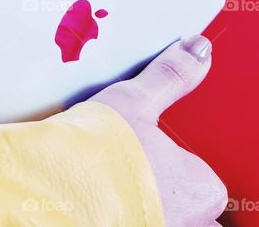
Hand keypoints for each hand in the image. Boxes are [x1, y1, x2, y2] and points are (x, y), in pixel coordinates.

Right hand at [90, 36, 226, 226]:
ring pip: (165, 220)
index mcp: (201, 189)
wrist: (54, 185)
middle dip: (168, 195)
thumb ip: (170, 77)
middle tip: (135, 174)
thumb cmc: (99, 148)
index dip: (177, 163)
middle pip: (191, 211)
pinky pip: (132, 224)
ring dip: (148, 208)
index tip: (152, 151)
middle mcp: (188, 221)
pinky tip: (96, 201)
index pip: (204, 179)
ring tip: (112, 188)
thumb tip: (198, 49)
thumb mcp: (135, 101)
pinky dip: (118, 216)